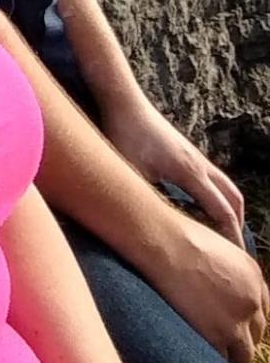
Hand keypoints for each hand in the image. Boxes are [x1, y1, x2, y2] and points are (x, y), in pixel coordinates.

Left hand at [103, 93, 244, 245]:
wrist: (124, 102)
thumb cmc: (125, 135)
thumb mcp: (134, 174)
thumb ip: (149, 201)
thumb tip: (155, 230)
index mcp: (191, 173)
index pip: (223, 212)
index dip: (232, 239)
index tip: (235, 261)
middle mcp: (200, 164)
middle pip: (234, 199)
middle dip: (238, 226)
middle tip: (233, 252)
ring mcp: (195, 156)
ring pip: (225, 186)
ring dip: (229, 209)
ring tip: (220, 234)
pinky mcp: (187, 151)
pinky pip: (213, 179)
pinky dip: (216, 196)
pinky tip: (199, 208)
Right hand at [149, 206, 268, 362]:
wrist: (163, 243)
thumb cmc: (177, 237)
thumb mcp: (216, 248)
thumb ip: (227, 272)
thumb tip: (219, 288)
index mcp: (253, 276)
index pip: (260, 309)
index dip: (246, 317)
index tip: (232, 320)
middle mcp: (251, 300)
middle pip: (256, 332)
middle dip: (239, 334)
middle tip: (218, 332)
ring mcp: (237, 321)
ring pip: (244, 352)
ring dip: (229, 349)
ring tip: (207, 343)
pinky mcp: (217, 336)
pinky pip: (223, 359)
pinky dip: (211, 355)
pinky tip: (197, 345)